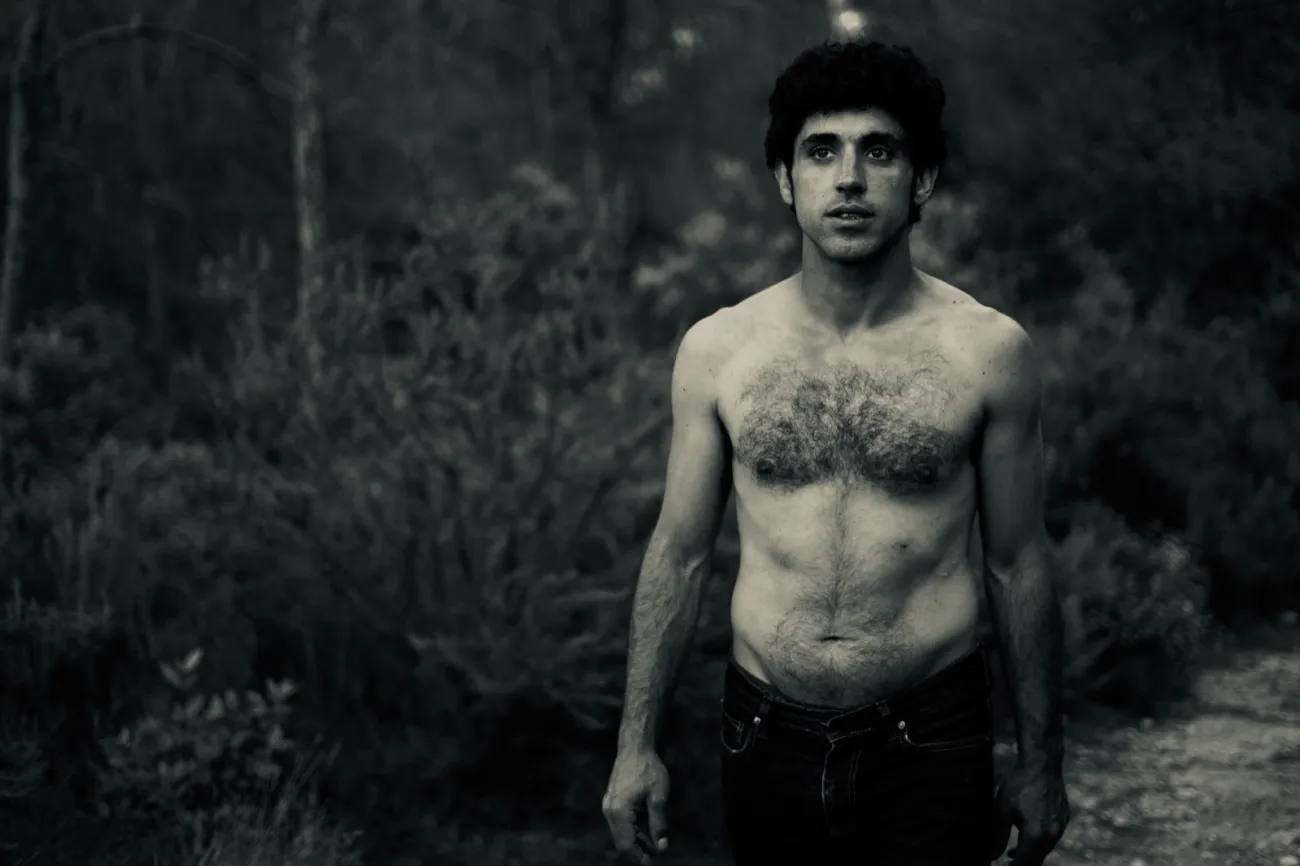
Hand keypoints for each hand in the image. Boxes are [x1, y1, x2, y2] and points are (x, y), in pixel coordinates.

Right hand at [601, 749, 670, 863]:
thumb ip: (659, 823)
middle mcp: (610, 811)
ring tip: (652, 848)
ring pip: (620, 832)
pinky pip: (620, 823)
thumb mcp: (658, 796)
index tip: (650, 864)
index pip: (626, 843)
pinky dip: (631, 830)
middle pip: (621, 840)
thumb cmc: (648, 769)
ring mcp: (609, 805)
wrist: (634, 748)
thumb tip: (662, 847)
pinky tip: (645, 833)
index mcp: (620, 811)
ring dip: (635, 841)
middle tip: (653, 858)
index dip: (638, 857)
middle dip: (637, 851)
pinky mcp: (611, 801)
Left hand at [996, 762, 1069, 864]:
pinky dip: (1039, 843)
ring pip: (1045, 851)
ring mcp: (1060, 828)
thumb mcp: (1002, 810)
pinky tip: (1027, 837)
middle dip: (1021, 864)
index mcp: (1035, 835)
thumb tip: (993, 855)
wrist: (1042, 764)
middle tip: (1006, 863)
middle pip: (1036, 860)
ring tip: (1012, 854)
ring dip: (1030, 855)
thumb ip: (998, 836)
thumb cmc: (1020, 784)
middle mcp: (1051, 835)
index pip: (1023, 863)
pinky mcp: (1064, 820)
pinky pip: (1051, 839)